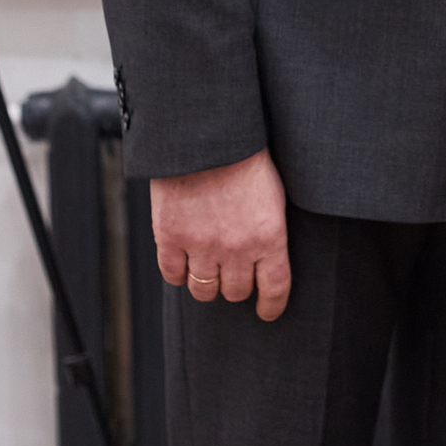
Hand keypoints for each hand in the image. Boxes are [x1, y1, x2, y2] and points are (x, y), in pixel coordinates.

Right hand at [151, 147, 290, 321]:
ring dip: (207, 281)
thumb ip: (269, 230)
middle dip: (236, 285)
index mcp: (269, 236)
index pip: (274, 288)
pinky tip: (184, 260)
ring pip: (204, 290)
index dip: (272, 305)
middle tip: (234, 272)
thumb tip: (267, 259)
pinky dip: (178, 272)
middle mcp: (236, 248)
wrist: (205, 133)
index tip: (268, 311)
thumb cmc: (244, 156)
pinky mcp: (170, 237)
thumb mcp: (273, 193)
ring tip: (208, 266)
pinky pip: (173, 275)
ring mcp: (201, 245)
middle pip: (236, 292)